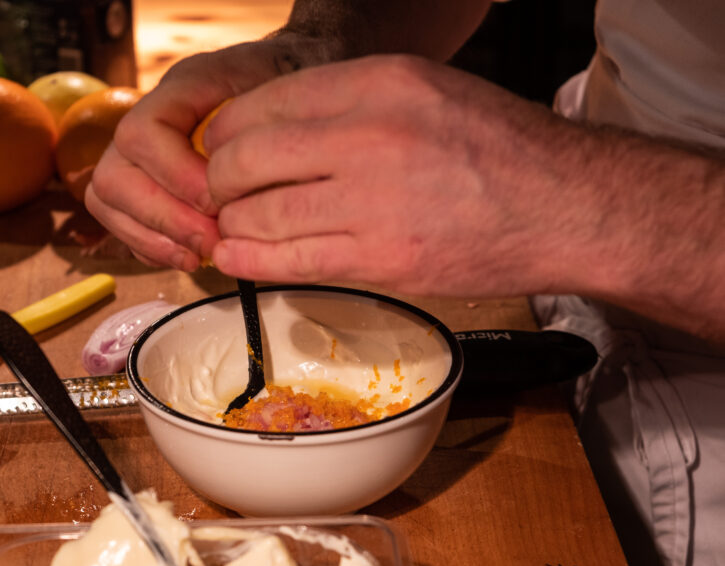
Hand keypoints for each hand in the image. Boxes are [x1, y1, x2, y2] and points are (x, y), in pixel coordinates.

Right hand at [85, 38, 314, 270]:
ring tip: (202, 255)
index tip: (217, 202)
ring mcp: (136, 157)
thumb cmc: (289, 96)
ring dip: (154, 239)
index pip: (143, 134)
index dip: (175, 176)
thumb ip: (260, 132)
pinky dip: (154, 249)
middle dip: (164, 219)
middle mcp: (146, 121)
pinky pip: (123, 225)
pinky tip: (192, 256)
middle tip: (212, 242)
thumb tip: (237, 189)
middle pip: (113, 177)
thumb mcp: (287, 97)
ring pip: (107, 203)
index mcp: (180, 90)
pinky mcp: (141, 190)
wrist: (291, 97)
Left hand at [202, 54, 585, 297]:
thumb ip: (350, 105)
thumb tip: (275, 130)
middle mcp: (370, 135)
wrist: (567, 205)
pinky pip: (288, 261)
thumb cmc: (498, 149)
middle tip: (223, 194)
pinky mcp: (381, 258)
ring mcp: (373, 200)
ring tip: (234, 228)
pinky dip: (248, 261)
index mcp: (379, 82)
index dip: (227, 133)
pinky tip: (235, 258)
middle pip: (245, 158)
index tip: (224, 152)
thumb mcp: (425, 92)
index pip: (262, 104)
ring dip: (232, 225)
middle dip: (219, 181)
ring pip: (258, 213)